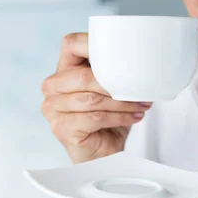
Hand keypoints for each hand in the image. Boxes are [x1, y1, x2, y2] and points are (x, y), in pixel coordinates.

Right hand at [41, 33, 151, 197]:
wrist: (103, 155)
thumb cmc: (108, 120)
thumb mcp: (112, 91)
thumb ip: (115, 73)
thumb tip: (144, 59)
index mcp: (63, 72)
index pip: (70, 44)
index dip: (92, 43)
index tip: (121, 53)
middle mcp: (52, 88)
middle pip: (82, 76)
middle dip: (115, 83)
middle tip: (140, 90)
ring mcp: (53, 109)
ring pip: (91, 99)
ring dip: (122, 102)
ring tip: (141, 105)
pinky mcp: (62, 129)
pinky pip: (94, 118)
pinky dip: (119, 117)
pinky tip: (134, 118)